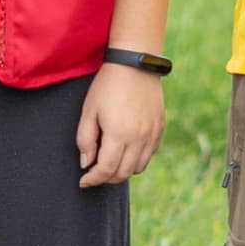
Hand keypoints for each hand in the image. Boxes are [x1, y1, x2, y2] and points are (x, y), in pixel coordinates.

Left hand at [76, 61, 165, 186]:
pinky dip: (136, 159)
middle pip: (123, 173)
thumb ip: (85, 140)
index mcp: (119, 135)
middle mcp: (139, 139)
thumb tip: (86, 163)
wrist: (135, 64)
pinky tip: (126, 150)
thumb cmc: (107, 86)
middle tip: (94, 173)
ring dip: (122, 170)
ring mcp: (152, 134)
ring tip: (110, 162)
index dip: (93, 179)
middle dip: (106, 178)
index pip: (106, 170)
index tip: (84, 181)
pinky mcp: (160, 128)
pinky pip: (149, 154)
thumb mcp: (89, 111)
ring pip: (138, 167)